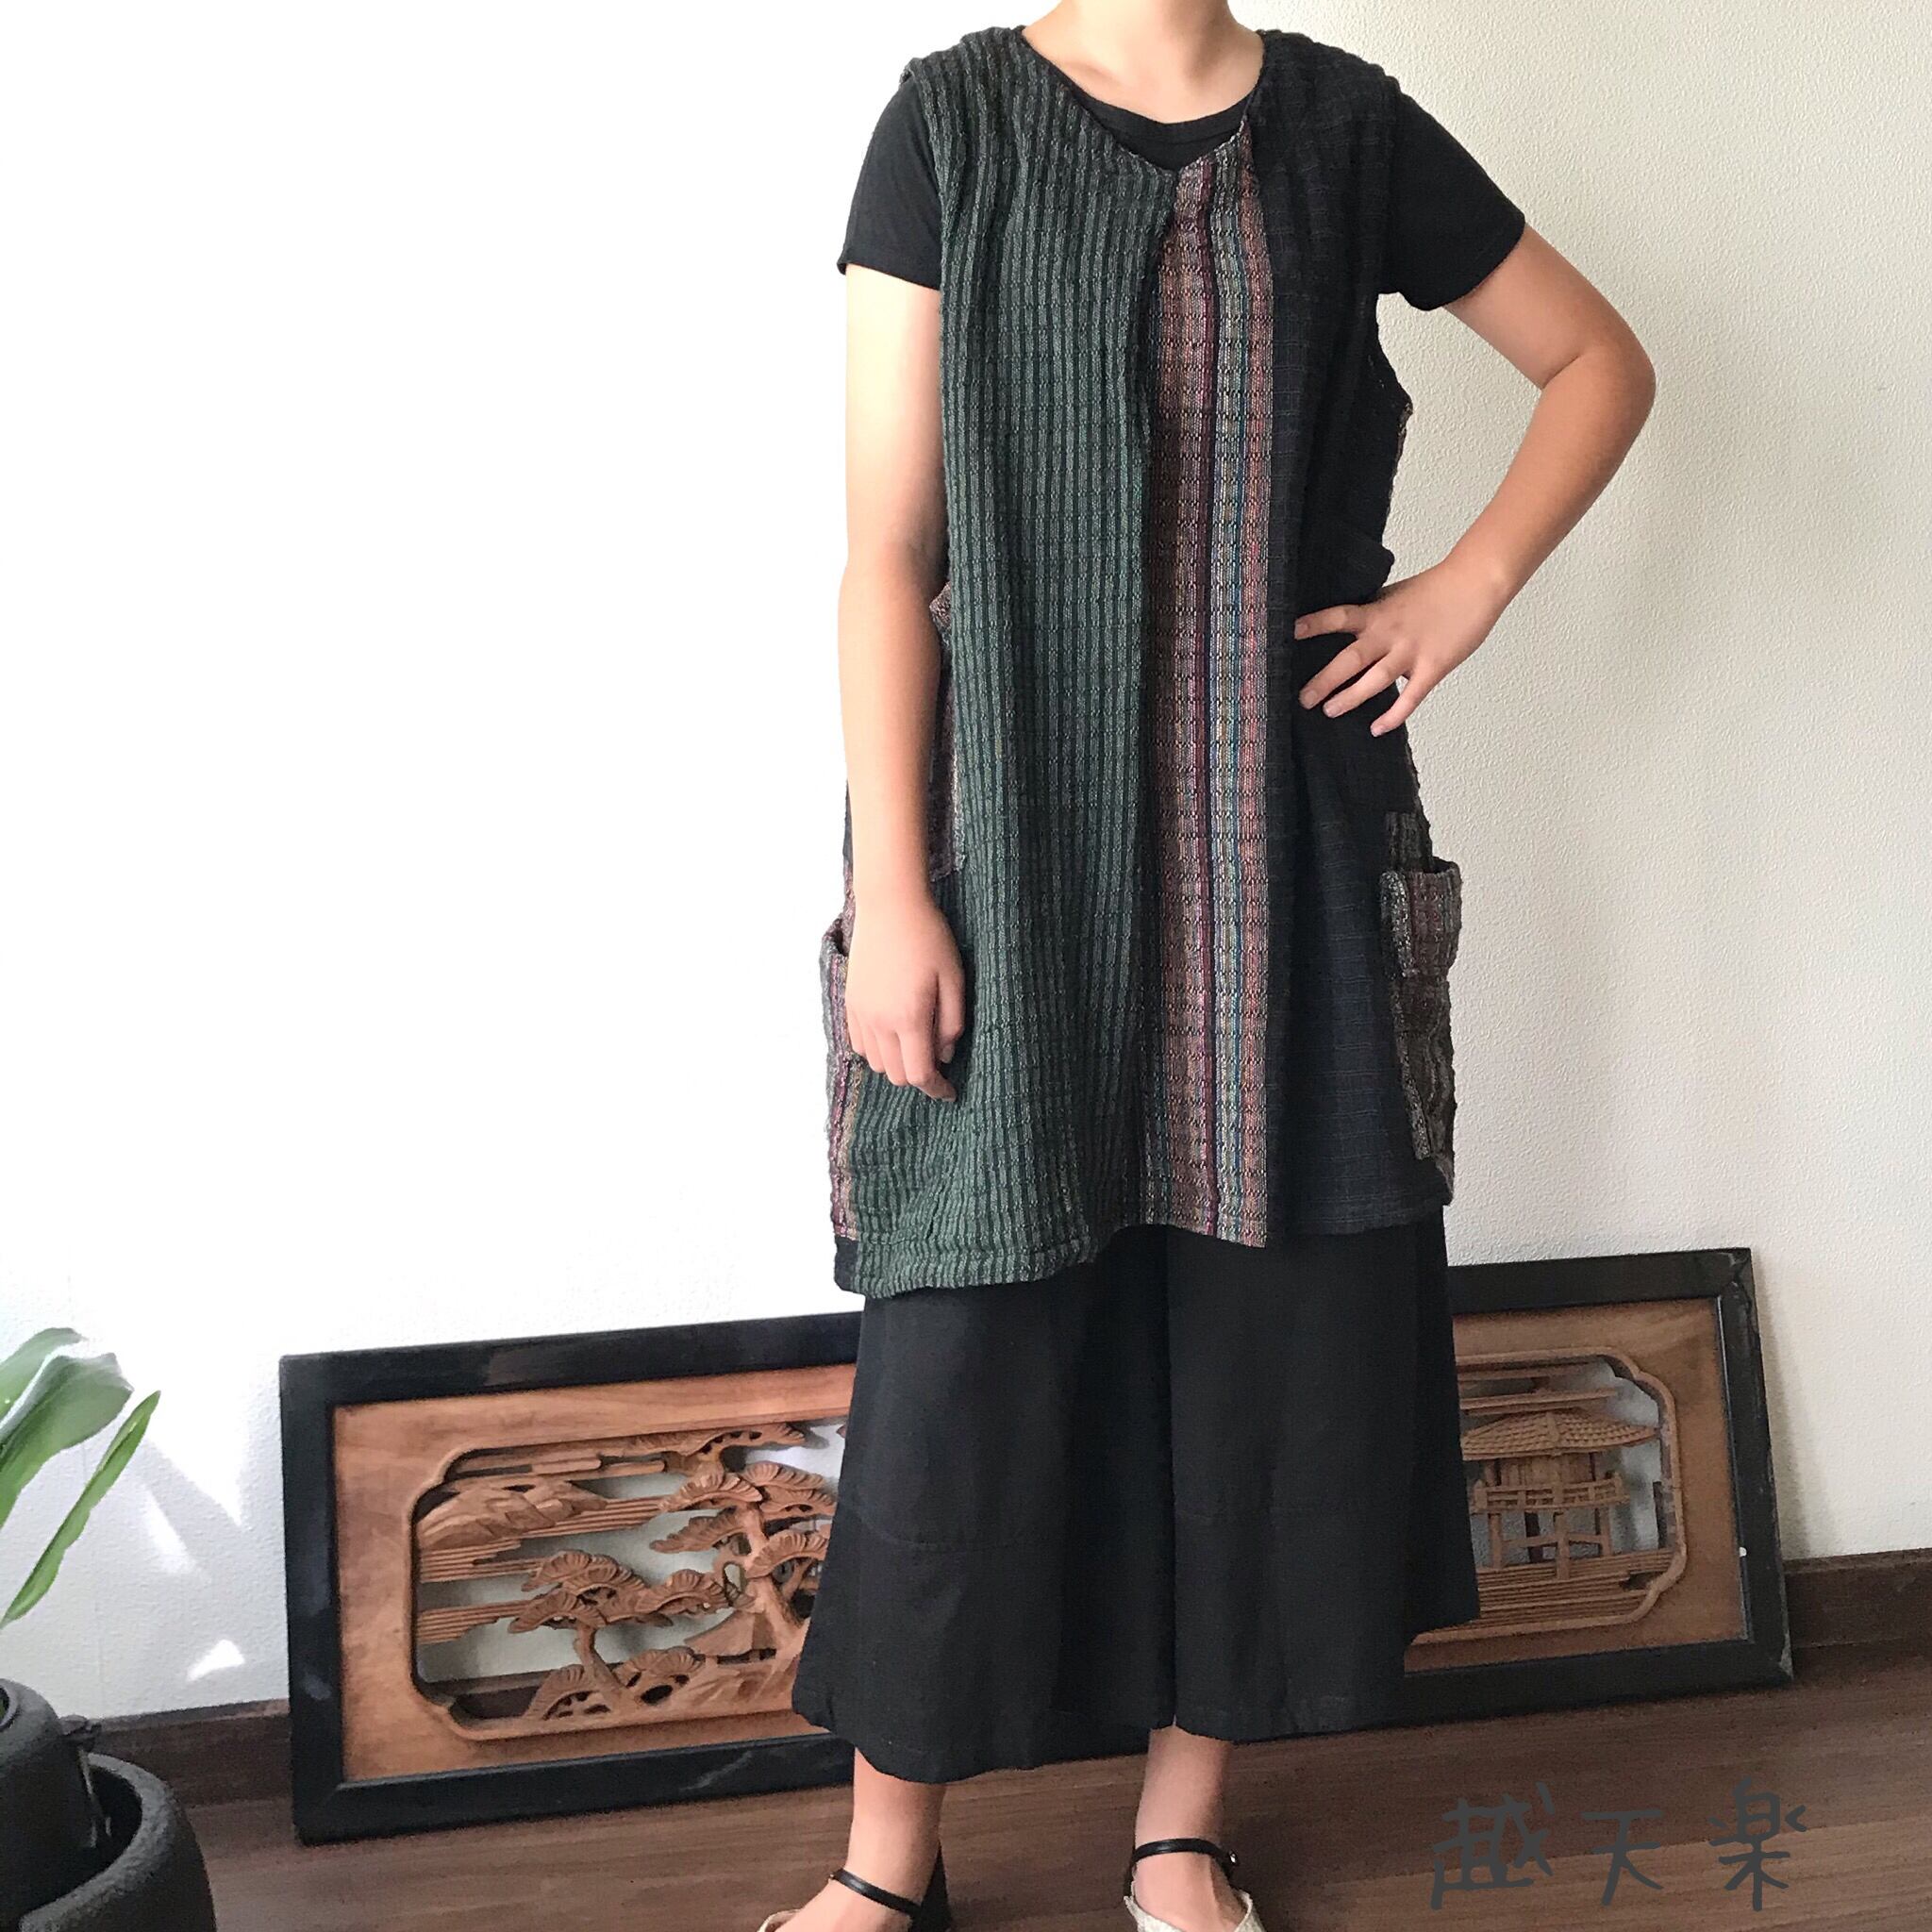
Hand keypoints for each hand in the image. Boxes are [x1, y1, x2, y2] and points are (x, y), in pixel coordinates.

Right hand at [845, 889, 965, 1101]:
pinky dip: (878, 1049)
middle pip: (896, 1075)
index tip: (950, 1091)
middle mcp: (879, 1022)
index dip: (937, 1089)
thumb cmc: (928, 937)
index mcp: (909, 1018)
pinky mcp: (850, 1003)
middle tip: (938, 1059)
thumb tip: (945, 1055)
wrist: (889, 905)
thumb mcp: (954, 979)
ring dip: (897, 1063)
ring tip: (917, 1042)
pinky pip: (859, 1044)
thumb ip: (952, 1023)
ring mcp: (860, 1013)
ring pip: (876, 1063)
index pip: (919, 1075)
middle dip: (919, 1076)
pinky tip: (894, 1032)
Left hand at [1293, 554, 1509, 733]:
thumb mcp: (1394, 597)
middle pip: (1350, 659)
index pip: (1338, 617)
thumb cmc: (1436, 589)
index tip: (1288, 634)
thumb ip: (1372, 615)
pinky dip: (1393, 715)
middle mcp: (1389, 633)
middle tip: (1303, 699)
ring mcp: (1410, 652)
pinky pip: (1410, 698)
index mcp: (1377, 613)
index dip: (1314, 625)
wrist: (1476, 583)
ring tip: (1329, 711)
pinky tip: (1376, 729)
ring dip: (1350, 698)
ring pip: (1375, 681)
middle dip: (1324, 680)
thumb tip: (1345, 629)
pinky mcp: (1433, 667)